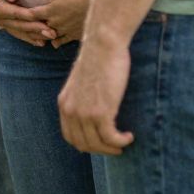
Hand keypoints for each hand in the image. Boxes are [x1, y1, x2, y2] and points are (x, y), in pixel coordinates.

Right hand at [0, 0, 53, 45]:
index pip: (20, 15)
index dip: (34, 20)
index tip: (47, 24)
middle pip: (21, 26)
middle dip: (37, 31)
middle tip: (53, 34)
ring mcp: (1, 20)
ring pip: (19, 32)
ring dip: (34, 37)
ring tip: (49, 41)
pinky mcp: (3, 20)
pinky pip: (16, 31)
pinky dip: (27, 37)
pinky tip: (37, 41)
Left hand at [27, 0, 90, 47]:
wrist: (94, 2)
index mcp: (49, 11)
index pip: (32, 15)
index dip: (26, 15)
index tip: (21, 16)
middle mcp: (54, 23)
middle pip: (39, 28)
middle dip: (34, 28)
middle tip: (28, 28)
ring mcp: (64, 30)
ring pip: (49, 37)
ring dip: (44, 36)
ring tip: (40, 36)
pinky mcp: (74, 35)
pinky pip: (63, 41)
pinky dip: (57, 42)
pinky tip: (54, 43)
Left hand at [57, 34, 133, 154]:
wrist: (103, 44)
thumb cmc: (99, 58)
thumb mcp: (83, 81)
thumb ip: (83, 97)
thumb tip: (95, 109)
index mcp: (64, 103)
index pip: (70, 136)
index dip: (87, 144)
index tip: (102, 142)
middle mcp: (71, 111)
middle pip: (83, 144)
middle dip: (101, 149)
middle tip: (116, 146)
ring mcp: (84, 113)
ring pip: (98, 144)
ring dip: (112, 148)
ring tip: (124, 142)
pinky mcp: (100, 112)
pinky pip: (110, 138)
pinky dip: (121, 141)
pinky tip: (129, 136)